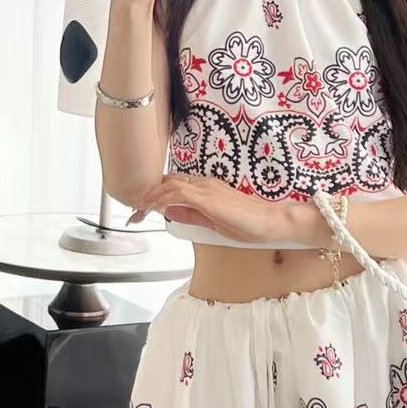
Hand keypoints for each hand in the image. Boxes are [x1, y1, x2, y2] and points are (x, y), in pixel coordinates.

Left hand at [125, 174, 303, 243]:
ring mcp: (207, 189)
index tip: (142, 211)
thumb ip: (191, 216)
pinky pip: (178, 194)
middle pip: (168, 183)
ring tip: (138, 213)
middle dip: (148, 197)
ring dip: (151, 199)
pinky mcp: (209, 198)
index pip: (174, 187)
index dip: (155, 196)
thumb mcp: (213, 222)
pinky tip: (153, 209)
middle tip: (134, 214)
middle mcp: (205, 184)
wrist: (271, 222)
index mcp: (207, 189)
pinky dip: (162, 200)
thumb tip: (170, 212)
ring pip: (169, 186)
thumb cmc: (250, 224)